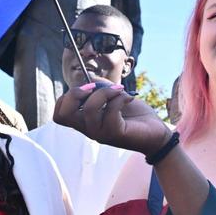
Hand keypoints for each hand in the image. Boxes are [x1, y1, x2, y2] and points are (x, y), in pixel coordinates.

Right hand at [54, 82, 171, 155]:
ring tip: (119, 91)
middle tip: (95, 88)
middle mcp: (89, 129)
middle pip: (63, 115)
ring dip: (105, 93)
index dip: (67, 97)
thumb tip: (90, 80)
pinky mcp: (116, 134)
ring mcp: (101, 134)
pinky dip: (120, 98)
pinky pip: (111, 111)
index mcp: (86, 121)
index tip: (88, 88)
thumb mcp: (113, 97)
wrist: (156, 132)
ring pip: (88, 110)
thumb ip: (99, 88)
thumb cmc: (134, 115)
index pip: (59, 114)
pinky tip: (129, 99)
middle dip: (75, 94)